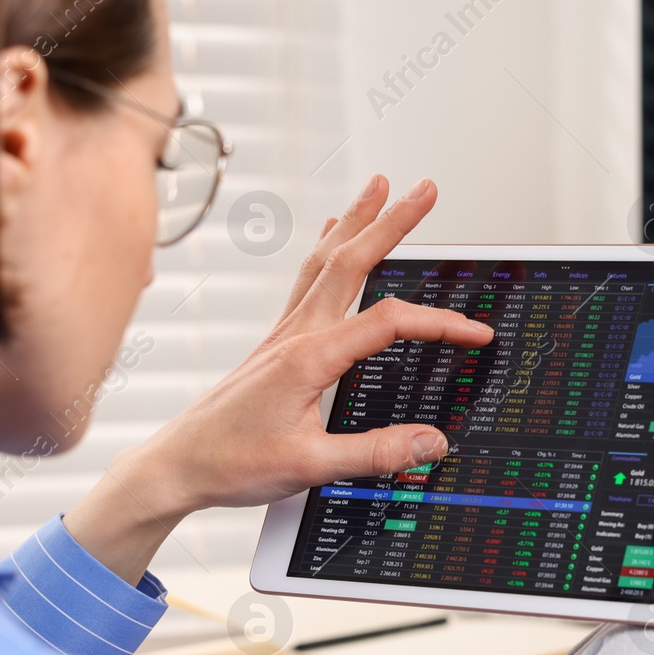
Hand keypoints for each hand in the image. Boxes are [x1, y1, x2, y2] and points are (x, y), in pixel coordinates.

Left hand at [65, 175, 493, 582]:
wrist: (177, 465)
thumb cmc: (232, 463)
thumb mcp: (311, 467)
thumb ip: (376, 454)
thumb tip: (431, 443)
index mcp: (309, 357)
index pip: (390, 323)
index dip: (440, 324)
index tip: (476, 333)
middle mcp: (295, 334)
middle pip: (351, 260)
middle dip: (391, 221)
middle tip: (424, 189)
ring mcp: (282, 334)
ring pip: (325, 260)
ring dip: (356, 221)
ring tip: (380, 187)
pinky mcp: (274, 344)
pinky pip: (306, 279)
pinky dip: (326, 248)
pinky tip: (330, 236)